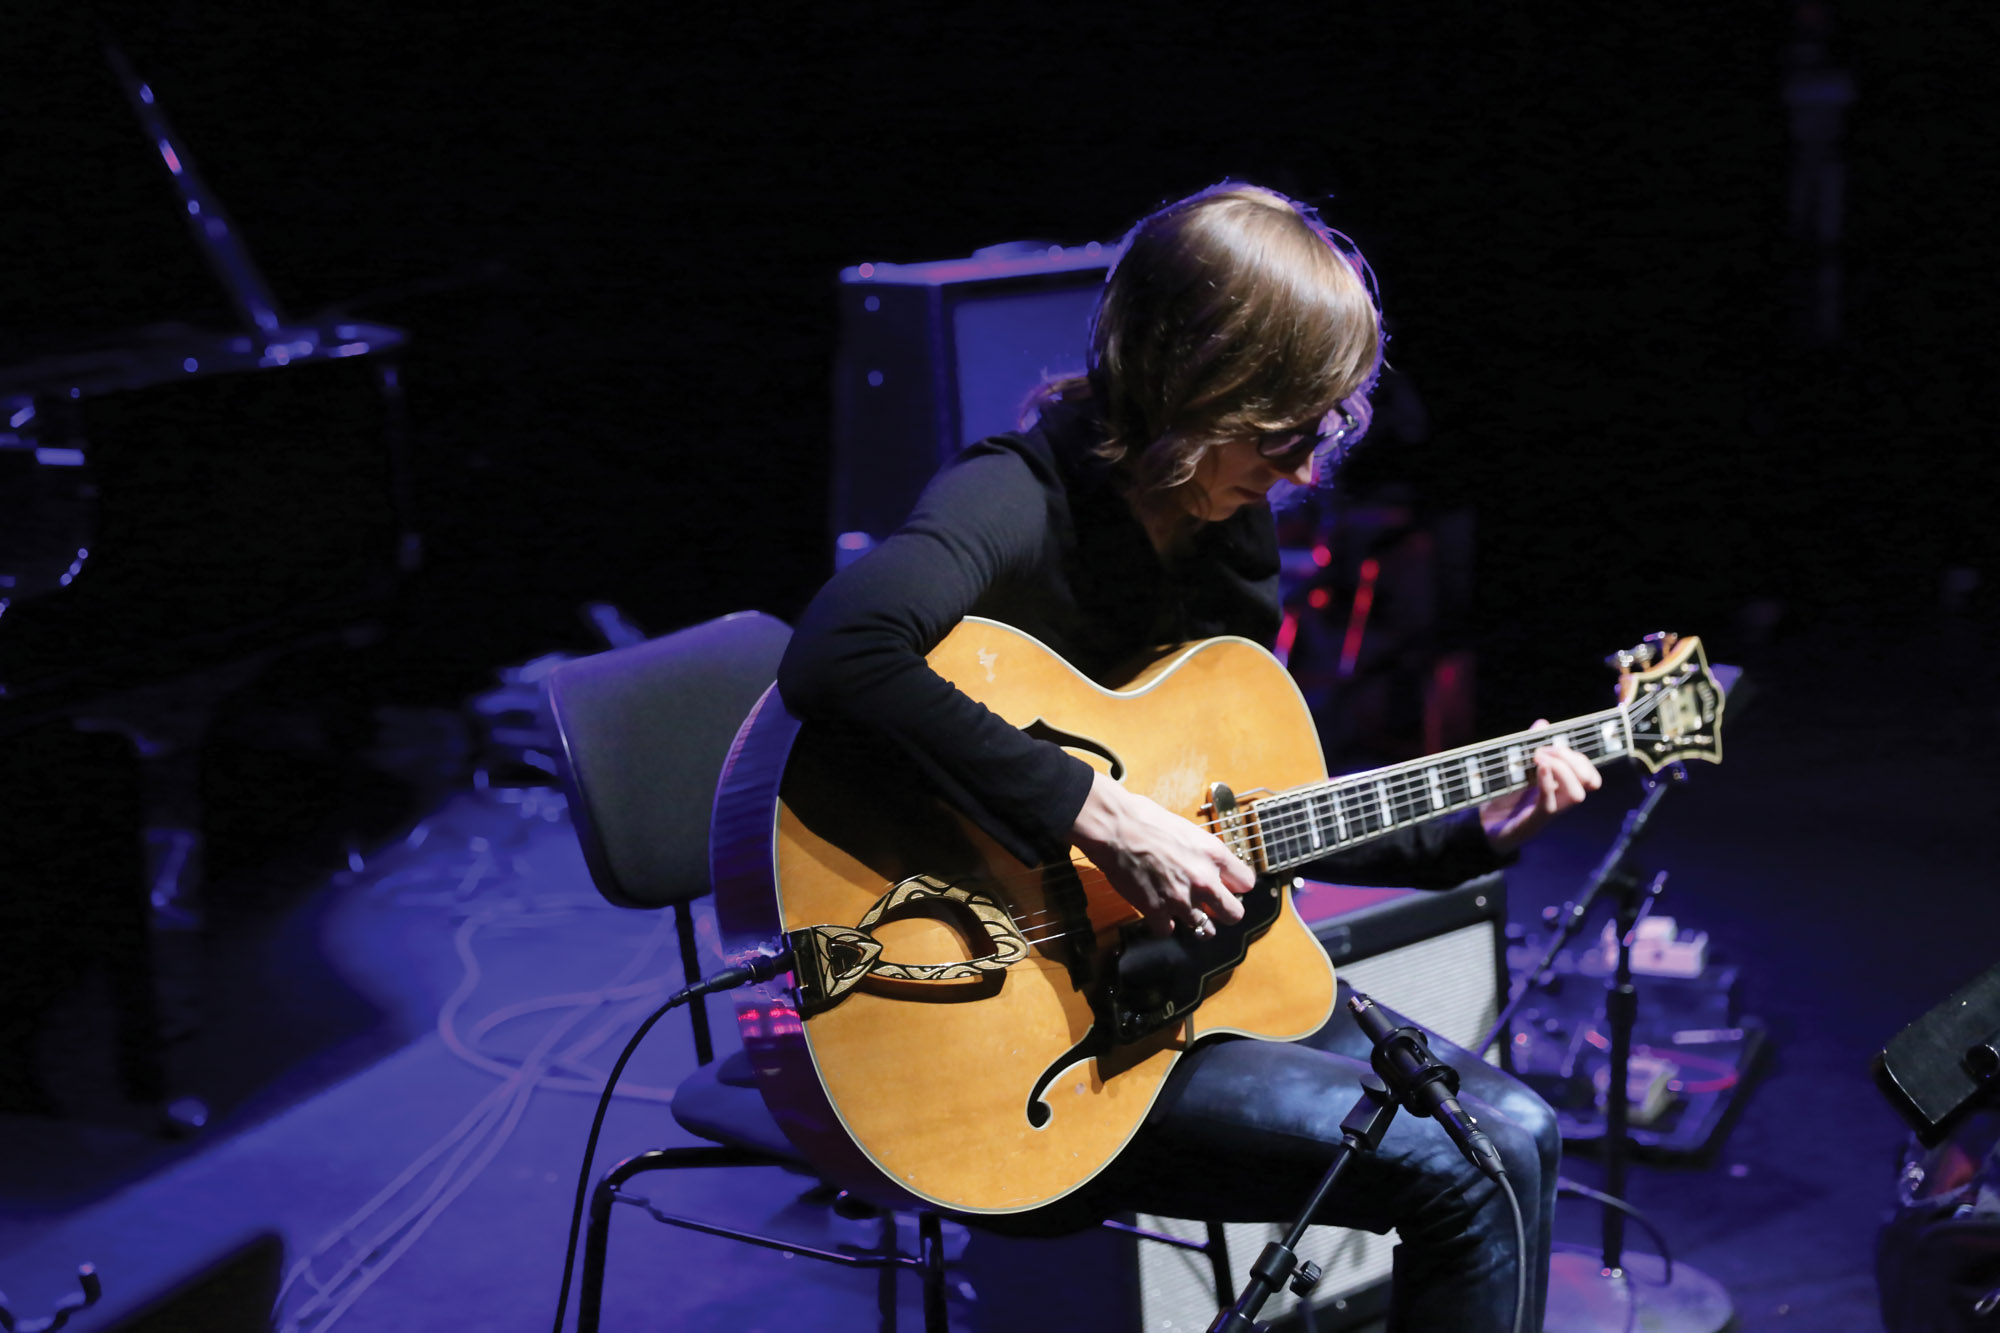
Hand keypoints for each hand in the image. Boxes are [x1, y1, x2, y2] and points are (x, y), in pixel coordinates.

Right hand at [1069, 770, 1254, 937]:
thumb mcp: (1187, 830)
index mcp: (1214, 855)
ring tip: (1185, 913)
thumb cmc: (1145, 819)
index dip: (1236, 886)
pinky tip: (1157, 911)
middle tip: (1212, 907)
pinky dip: (1162, 924)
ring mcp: (1181, 899)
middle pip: (1234, 914)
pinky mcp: (1156, 911)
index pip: (1247, 883)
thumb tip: (1208, 865)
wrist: (1115, 828)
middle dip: (1224, 912)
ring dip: (1196, 923)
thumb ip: (1203, 853)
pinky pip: (1168, 931)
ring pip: (1205, 931)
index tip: (1228, 887)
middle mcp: (1204, 880)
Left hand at [1479, 719, 1600, 854]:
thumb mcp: (1516, 767)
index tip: (1553, 745)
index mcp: (1559, 789)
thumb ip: (1529, 745)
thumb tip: (1543, 723)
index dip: (1579, 757)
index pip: (1589, 774)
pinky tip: (1539, 767)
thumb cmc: (1500, 796)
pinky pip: (1548, 804)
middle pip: (1590, 782)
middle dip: (1573, 760)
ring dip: (1562, 770)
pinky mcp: (1531, 822)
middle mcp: (1559, 802)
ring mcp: (1547, 813)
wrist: (1479, 826)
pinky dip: (1547, 783)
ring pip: (1576, 795)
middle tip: (1545, 751)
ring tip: (1540, 758)